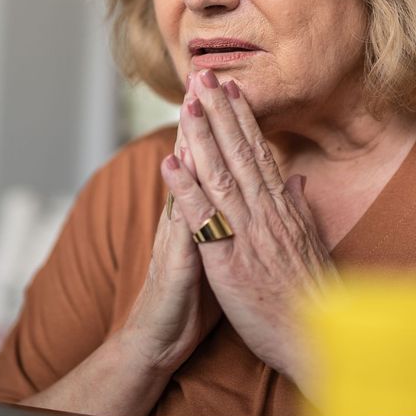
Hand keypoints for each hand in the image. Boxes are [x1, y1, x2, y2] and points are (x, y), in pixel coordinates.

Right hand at [118, 95, 220, 374]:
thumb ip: (233, 222)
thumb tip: (256, 196)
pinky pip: (177, 225)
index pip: (218, 162)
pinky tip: (173, 169)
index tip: (232, 86)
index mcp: (207, 216)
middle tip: (206, 75)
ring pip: (184, 183)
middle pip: (197, 160)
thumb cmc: (192, 300)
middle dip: (203, 117)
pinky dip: (177, 197)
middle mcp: (188, 218)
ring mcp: (178, 237)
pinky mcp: (175, 262)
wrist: (158, 340)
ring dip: (187, 144)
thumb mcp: (220, 255)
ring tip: (191, 106)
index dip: (225, 125)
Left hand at [164, 70, 338, 390]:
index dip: (244, 119)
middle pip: (240, 152)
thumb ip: (300, 211)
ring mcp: (247, 232)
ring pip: (220, 173)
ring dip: (201, 135)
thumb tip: (298, 182)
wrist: (312, 338)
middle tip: (204, 75)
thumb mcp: (309, 246)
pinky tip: (168, 161)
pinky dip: (184, 187)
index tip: (232, 88)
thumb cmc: (310, 297)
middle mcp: (265, 212)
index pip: (260, 153)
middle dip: (220, 111)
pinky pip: (203, 217)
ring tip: (186, 103)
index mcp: (282, 209)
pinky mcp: (228, 259)